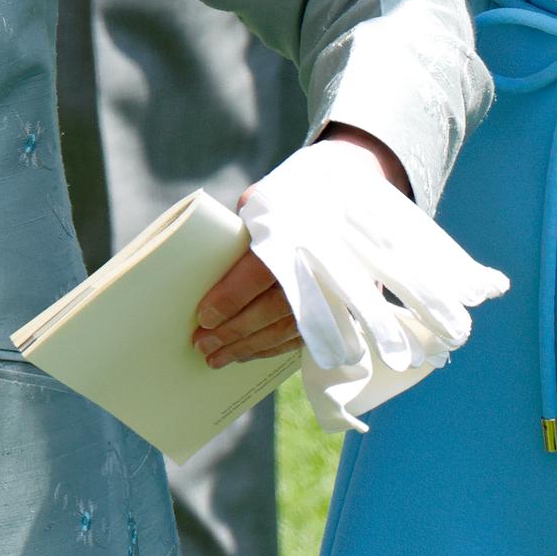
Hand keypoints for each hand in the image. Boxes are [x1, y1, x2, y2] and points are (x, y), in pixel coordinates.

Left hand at [191, 129, 403, 368]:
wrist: (354, 198)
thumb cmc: (299, 198)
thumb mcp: (268, 199)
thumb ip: (243, 227)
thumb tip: (214, 261)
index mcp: (297, 237)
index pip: (258, 275)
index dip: (229, 299)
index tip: (203, 317)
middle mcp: (318, 269)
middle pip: (271, 311)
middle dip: (234, 332)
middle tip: (201, 345)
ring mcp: (333, 294)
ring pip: (287, 331)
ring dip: (250, 348)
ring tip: (216, 357)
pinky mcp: (341, 309)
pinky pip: (303, 339)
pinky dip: (273, 349)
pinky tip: (248, 353)